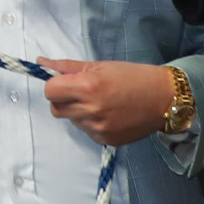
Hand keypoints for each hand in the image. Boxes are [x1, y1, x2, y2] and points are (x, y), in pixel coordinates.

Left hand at [40, 58, 176, 145]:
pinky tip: (107, 113)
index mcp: (87, 87)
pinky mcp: (106, 140)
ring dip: (77, 111)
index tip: (65, 82)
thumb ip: (66, 67)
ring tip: (99, 102)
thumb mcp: (98, 66)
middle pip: (56, 108)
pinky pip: (86, 131)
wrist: (163, 98)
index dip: (55, 85)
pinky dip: (90, 123)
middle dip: (63, 99)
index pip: (49, 91)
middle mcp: (91, 110)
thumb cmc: (131, 76)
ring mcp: (98, 128)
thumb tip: (41, 63)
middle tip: (80, 91)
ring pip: (71, 120)